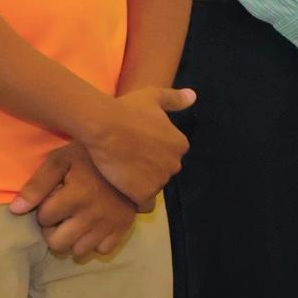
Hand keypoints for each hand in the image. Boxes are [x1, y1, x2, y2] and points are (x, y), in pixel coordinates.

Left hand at [10, 146, 141, 258]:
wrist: (128, 154)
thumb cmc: (89, 157)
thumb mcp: (60, 160)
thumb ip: (37, 184)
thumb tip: (15, 210)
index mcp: (77, 195)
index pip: (44, 219)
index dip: (45, 209)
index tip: (55, 197)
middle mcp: (93, 214)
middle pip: (58, 243)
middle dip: (54, 231)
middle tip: (62, 214)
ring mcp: (110, 224)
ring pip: (79, 251)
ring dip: (73, 238)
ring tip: (77, 220)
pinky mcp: (123, 228)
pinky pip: (102, 250)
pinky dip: (96, 241)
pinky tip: (95, 225)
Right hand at [80, 86, 192, 205]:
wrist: (104, 126)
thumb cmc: (127, 109)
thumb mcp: (153, 97)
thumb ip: (174, 99)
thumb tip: (193, 96)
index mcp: (180, 145)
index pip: (168, 154)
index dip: (150, 151)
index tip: (135, 144)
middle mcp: (175, 165)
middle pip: (161, 172)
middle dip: (146, 168)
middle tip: (126, 157)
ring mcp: (160, 181)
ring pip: (150, 186)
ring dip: (139, 182)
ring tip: (120, 170)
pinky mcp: (144, 194)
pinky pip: (140, 201)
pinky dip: (131, 195)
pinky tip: (119, 183)